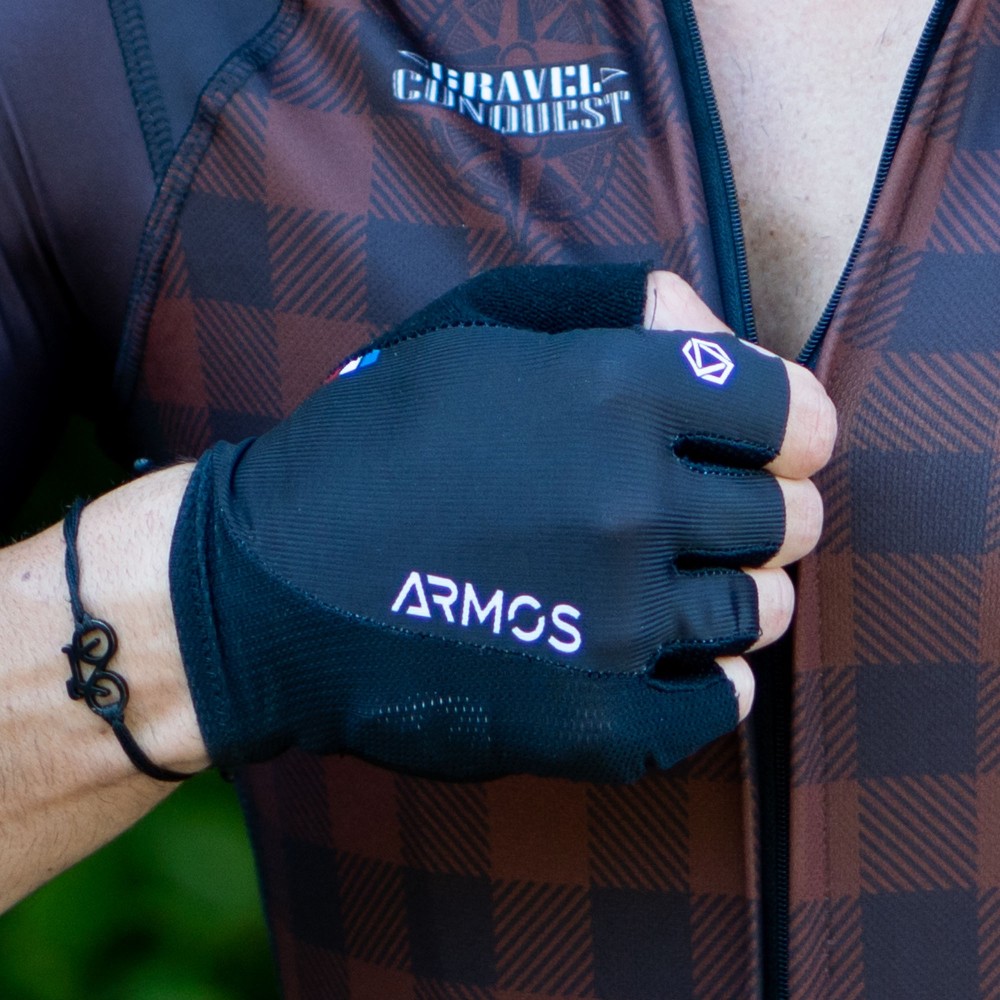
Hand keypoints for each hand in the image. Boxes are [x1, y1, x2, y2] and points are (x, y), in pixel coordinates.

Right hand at [170, 263, 835, 781]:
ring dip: (731, 590)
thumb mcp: (475, 329)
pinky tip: (651, 655)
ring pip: (762, 609)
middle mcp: (632, 505)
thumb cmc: (376, 444)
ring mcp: (620, 625)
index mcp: (613, 396)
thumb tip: (713, 330)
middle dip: (763, 507)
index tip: (767, 440)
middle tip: (701, 513)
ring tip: (658, 581)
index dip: (787, 423)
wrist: (274, 589)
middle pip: (788, 515)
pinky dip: (704, 678)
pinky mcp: (600, 723)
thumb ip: (610, 306)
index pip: (789, 410)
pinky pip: (723, 702)